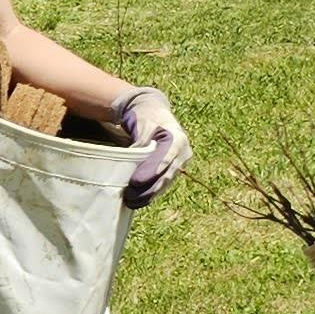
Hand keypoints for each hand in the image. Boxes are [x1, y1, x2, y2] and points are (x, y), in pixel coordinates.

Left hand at [114, 87, 189, 205]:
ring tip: (133, 202)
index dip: (151, 171)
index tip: (136, 182)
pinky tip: (140, 200)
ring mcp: (181, 161)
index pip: (165, 159)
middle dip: (149, 188)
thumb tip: (133, 157)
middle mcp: (183, 152)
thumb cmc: (148, 117)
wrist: (155, 111)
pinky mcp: (175, 168)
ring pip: (166, 181)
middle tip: (131, 197)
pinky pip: (165, 182)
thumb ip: (141, 142)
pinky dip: (153, 191)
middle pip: (166, 174)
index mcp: (178, 139)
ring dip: (150, 194)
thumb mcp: (144, 124)